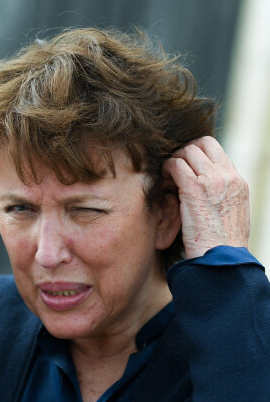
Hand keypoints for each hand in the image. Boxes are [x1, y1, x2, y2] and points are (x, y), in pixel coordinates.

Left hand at [161, 136, 249, 258]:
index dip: (197, 153)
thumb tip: (206, 192)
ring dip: (174, 159)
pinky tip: (163, 180)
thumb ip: (220, 196)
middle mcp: (228, 176)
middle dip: (184, 151)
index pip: (217, 150)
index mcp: (238, 181)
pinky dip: (167, 168)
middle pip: (203, 143)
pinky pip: (176, 164)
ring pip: (188, 150)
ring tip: (167, 175)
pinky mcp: (194, 189)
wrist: (221, 257)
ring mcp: (212, 180)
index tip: (186, 166)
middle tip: (174, 168)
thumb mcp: (229, 213)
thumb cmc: (221, 244)